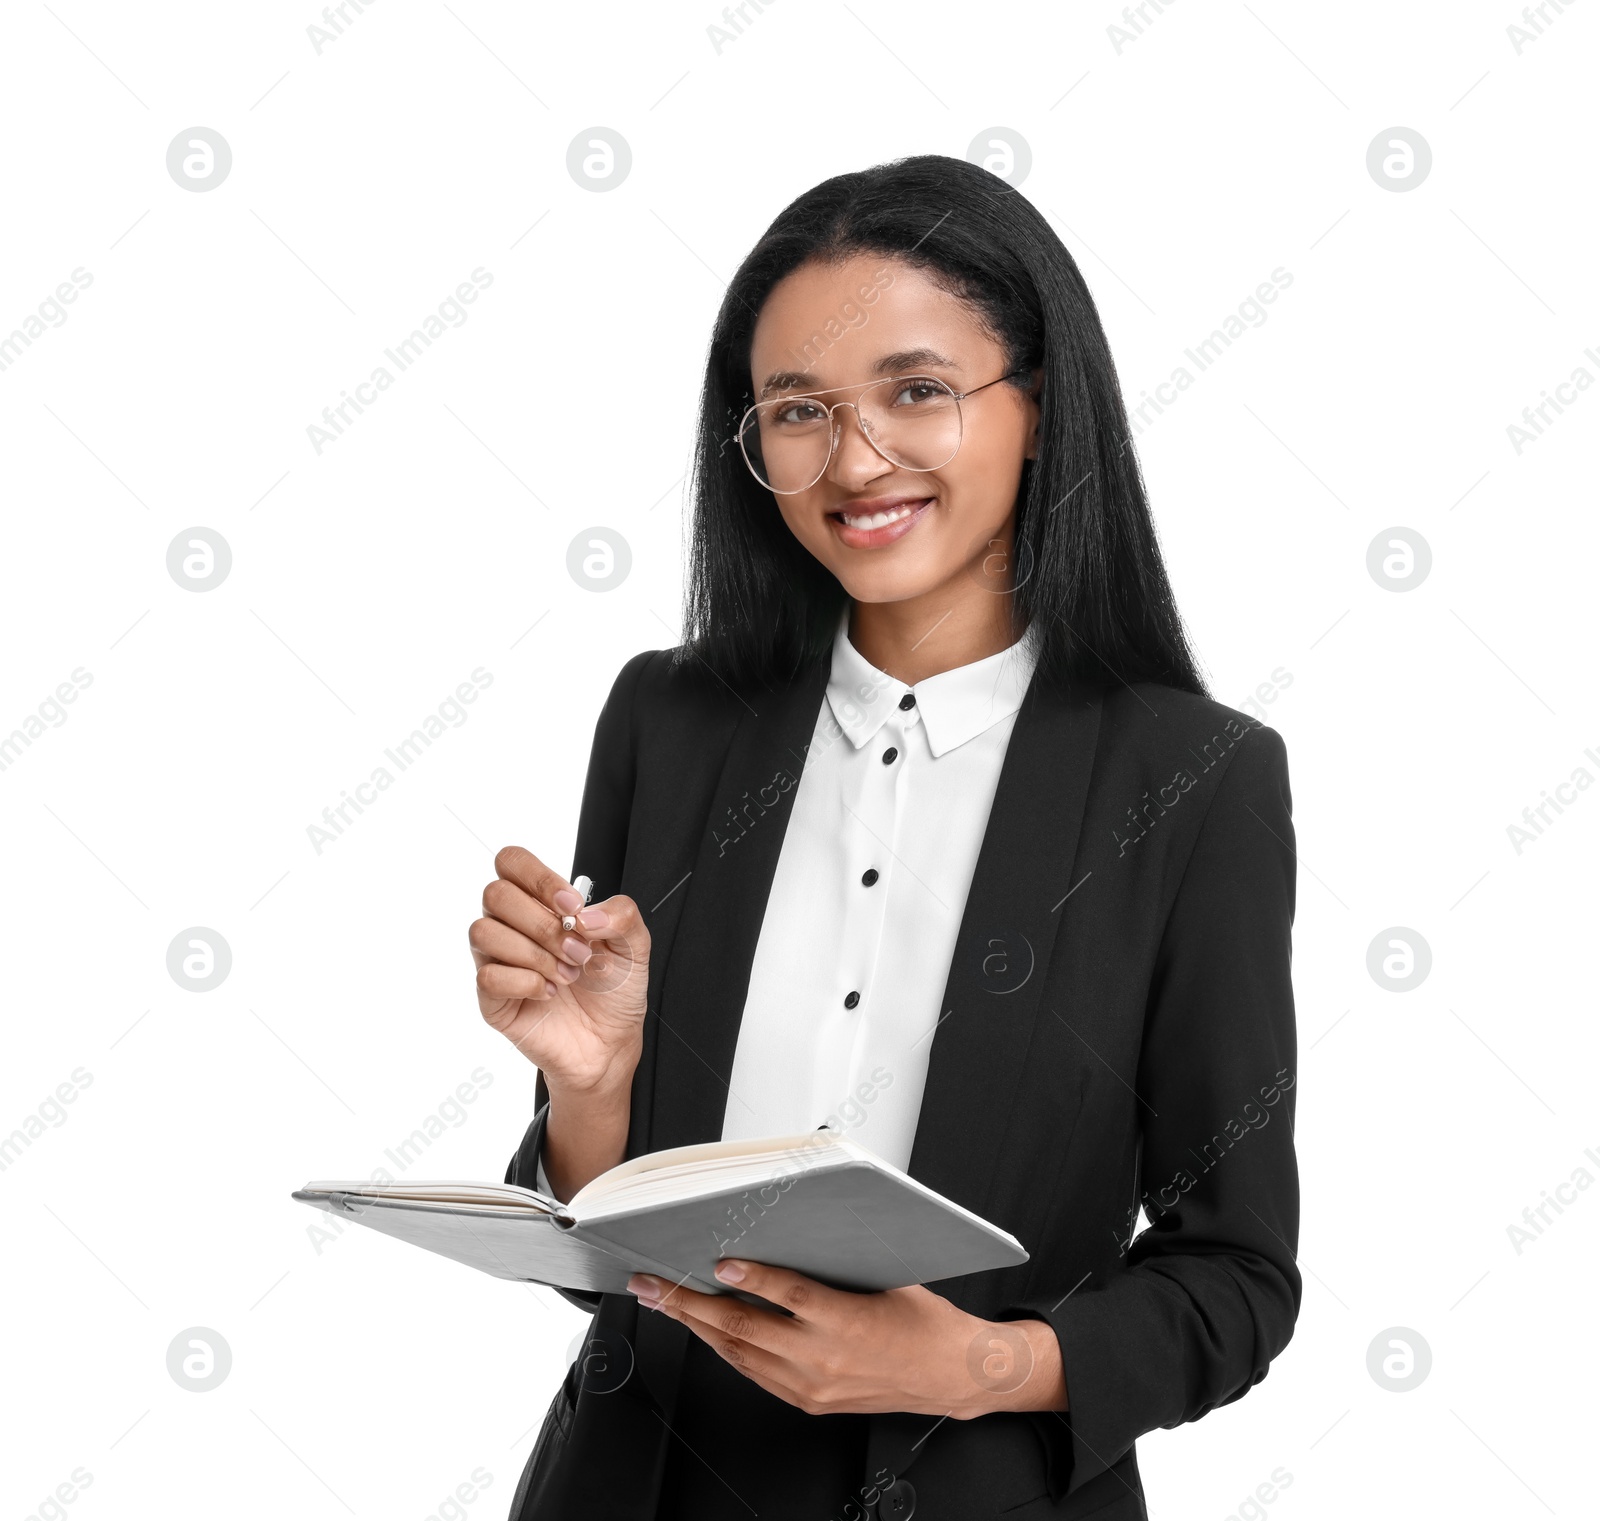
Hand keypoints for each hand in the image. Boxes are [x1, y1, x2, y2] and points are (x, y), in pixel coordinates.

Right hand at [470, 846, 649, 1092]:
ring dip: (535, 954)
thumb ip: (622, 915)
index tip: (572, 906)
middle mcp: (513, 926)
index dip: (538, 877)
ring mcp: (498, 961)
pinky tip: (549, 993)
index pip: (512, 862)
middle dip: (543, 924)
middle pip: (495, 894)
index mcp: (542, 903)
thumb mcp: (636, 946)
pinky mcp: (492, 998)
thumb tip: (585, 914)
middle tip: (577, 951)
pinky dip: (526, 983)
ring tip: (567, 975)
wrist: (611, 1042)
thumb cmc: (614, 990)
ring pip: (483, 932)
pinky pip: (487, 976)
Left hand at [627, 1260, 1066, 1419]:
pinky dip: (724, 1347)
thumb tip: (782, 1231)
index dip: (749, 1276)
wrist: (949, 1374)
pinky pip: (753, 1372)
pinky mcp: (808, 1401)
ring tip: (665, 1302)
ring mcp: (811, 1385)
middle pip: (743, 1328)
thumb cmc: (921, 1318)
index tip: (718, 1261)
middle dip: (689, 1304)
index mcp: (847, 1319)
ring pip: (739, 1353)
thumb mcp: (882, 1274)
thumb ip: (830, 1261)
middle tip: (654, 1283)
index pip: (788, 1294)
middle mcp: (823, 1358)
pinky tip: (705, 1329)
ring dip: (696, 1326)